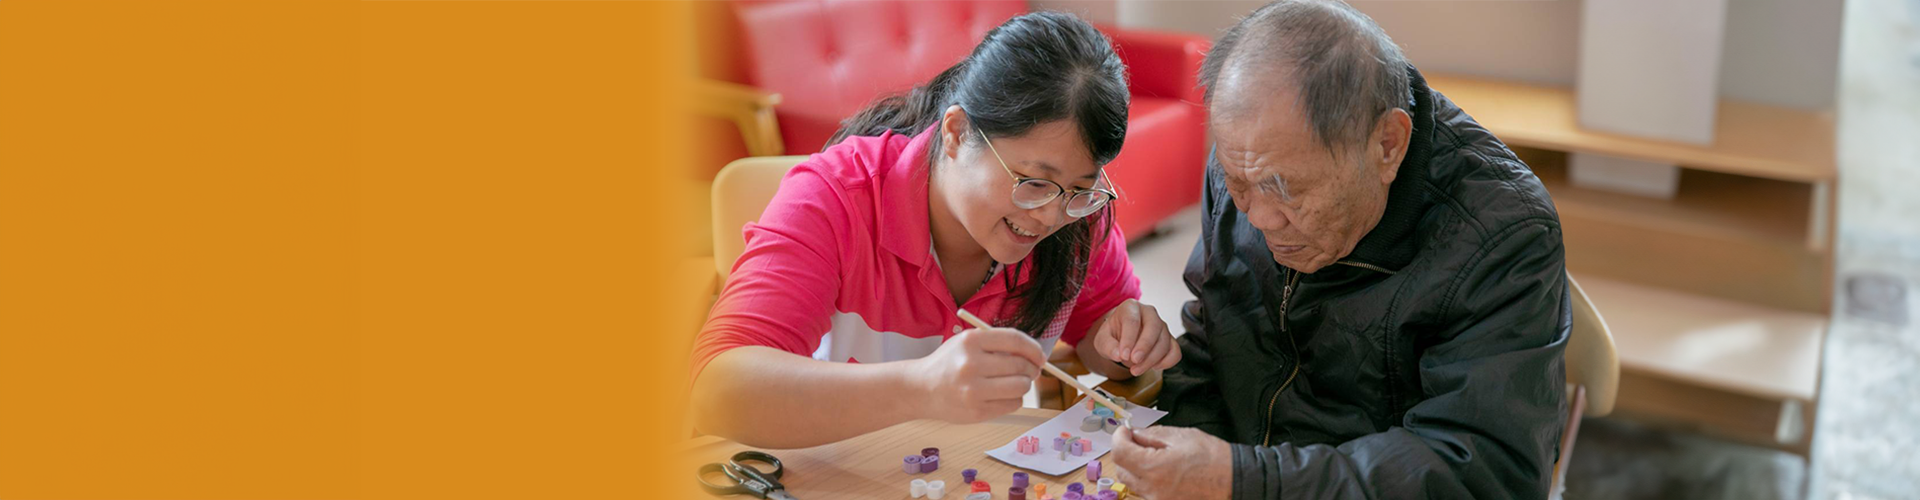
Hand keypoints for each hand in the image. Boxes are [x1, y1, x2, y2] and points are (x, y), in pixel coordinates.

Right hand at [908, 327, 1043, 422]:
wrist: (921, 389)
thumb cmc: (949, 364)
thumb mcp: (967, 343)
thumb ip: (998, 344)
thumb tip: (1036, 355)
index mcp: (971, 341)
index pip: (1015, 340)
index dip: (1034, 348)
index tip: (1040, 356)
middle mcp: (971, 365)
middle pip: (1021, 365)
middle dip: (1031, 369)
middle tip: (1029, 371)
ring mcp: (973, 391)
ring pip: (1021, 387)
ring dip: (1023, 385)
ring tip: (1013, 383)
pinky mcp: (976, 412)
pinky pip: (1013, 404)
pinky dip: (1014, 399)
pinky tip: (1001, 395)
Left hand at [1091, 299, 1180, 375]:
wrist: (1123, 339)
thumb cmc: (1113, 335)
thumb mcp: (1103, 340)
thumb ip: (1107, 346)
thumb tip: (1118, 354)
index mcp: (1131, 307)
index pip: (1132, 320)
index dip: (1128, 339)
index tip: (1123, 355)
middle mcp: (1149, 313)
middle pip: (1153, 327)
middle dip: (1145, 347)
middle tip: (1134, 361)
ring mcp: (1162, 326)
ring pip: (1164, 341)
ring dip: (1151, 359)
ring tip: (1136, 370)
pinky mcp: (1170, 340)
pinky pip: (1175, 352)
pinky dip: (1166, 362)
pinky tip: (1153, 367)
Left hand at [1110, 425, 1233, 499]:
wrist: (1236, 482)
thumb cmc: (1214, 458)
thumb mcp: (1182, 436)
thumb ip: (1152, 434)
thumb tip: (1134, 434)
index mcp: (1154, 468)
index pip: (1119, 452)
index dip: (1119, 437)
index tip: (1125, 431)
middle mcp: (1152, 489)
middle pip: (1122, 469)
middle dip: (1126, 452)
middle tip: (1140, 441)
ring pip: (1133, 482)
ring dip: (1136, 467)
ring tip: (1155, 456)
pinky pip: (1146, 492)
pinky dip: (1148, 480)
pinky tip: (1163, 470)